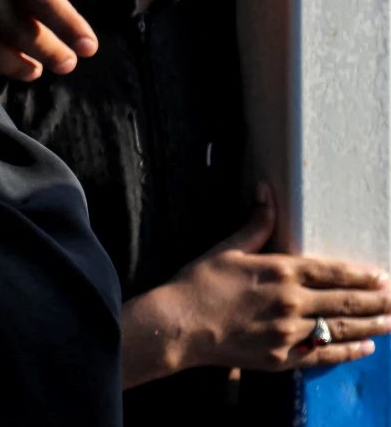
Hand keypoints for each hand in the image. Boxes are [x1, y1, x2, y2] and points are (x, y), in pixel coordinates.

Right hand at [124, 184, 390, 385]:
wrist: (177, 325)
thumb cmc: (197, 284)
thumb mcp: (225, 249)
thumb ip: (256, 224)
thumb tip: (266, 190)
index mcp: (280, 271)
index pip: (333, 272)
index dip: (361, 276)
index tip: (383, 277)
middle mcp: (292, 302)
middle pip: (346, 301)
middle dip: (377, 301)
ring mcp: (289, 332)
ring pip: (341, 329)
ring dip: (371, 325)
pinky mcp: (282, 357)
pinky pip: (324, 355)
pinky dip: (348, 351)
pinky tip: (365, 348)